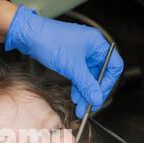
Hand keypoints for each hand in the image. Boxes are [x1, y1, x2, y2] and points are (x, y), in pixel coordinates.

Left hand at [5, 5, 123, 117]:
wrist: (30, 36)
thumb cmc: (51, 42)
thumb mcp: (72, 67)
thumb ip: (86, 85)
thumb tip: (96, 99)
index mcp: (97, 44)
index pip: (113, 67)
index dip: (107, 84)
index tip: (99, 97)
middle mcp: (92, 47)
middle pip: (100, 74)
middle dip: (94, 91)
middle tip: (88, 106)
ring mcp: (81, 52)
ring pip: (89, 76)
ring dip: (85, 91)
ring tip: (80, 106)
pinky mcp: (71, 57)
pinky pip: (79, 74)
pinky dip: (78, 85)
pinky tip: (75, 96)